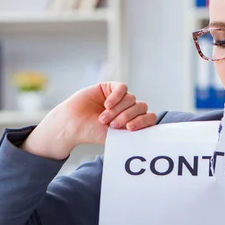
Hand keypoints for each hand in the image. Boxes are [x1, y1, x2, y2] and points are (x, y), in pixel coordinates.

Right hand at [21, 82, 156, 159]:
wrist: (73, 124)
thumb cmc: (93, 133)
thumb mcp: (115, 136)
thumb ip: (132, 133)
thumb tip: (151, 134)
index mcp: (133, 121)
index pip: (149, 118)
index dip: (144, 122)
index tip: (130, 128)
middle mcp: (128, 109)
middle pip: (141, 107)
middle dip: (127, 116)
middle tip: (113, 125)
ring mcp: (120, 98)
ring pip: (131, 99)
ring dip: (117, 109)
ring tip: (103, 118)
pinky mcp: (110, 88)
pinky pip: (122, 88)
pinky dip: (116, 96)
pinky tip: (106, 104)